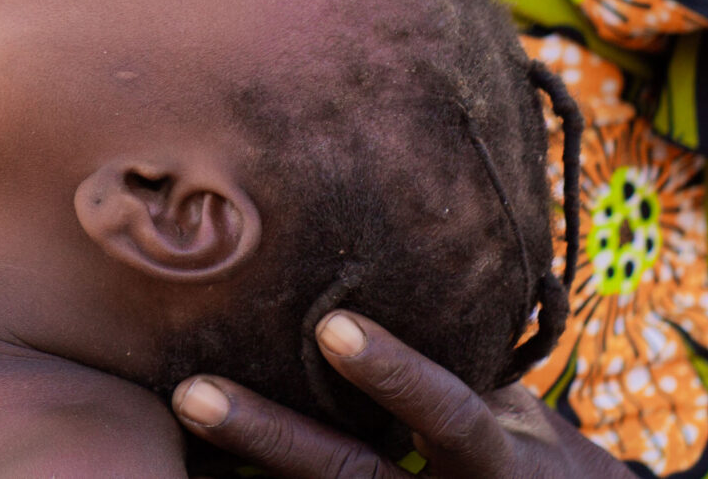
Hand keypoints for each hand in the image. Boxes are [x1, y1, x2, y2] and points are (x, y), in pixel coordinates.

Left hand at [174, 313, 625, 478]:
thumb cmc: (531, 457)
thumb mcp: (516, 409)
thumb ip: (460, 351)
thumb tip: (398, 250)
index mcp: (488, 459)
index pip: (446, 414)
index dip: (392, 375)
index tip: (333, 327)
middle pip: (347, 474)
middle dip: (268, 435)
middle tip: (192, 393)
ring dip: (244, 463)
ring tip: (176, 421)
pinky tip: (190, 463)